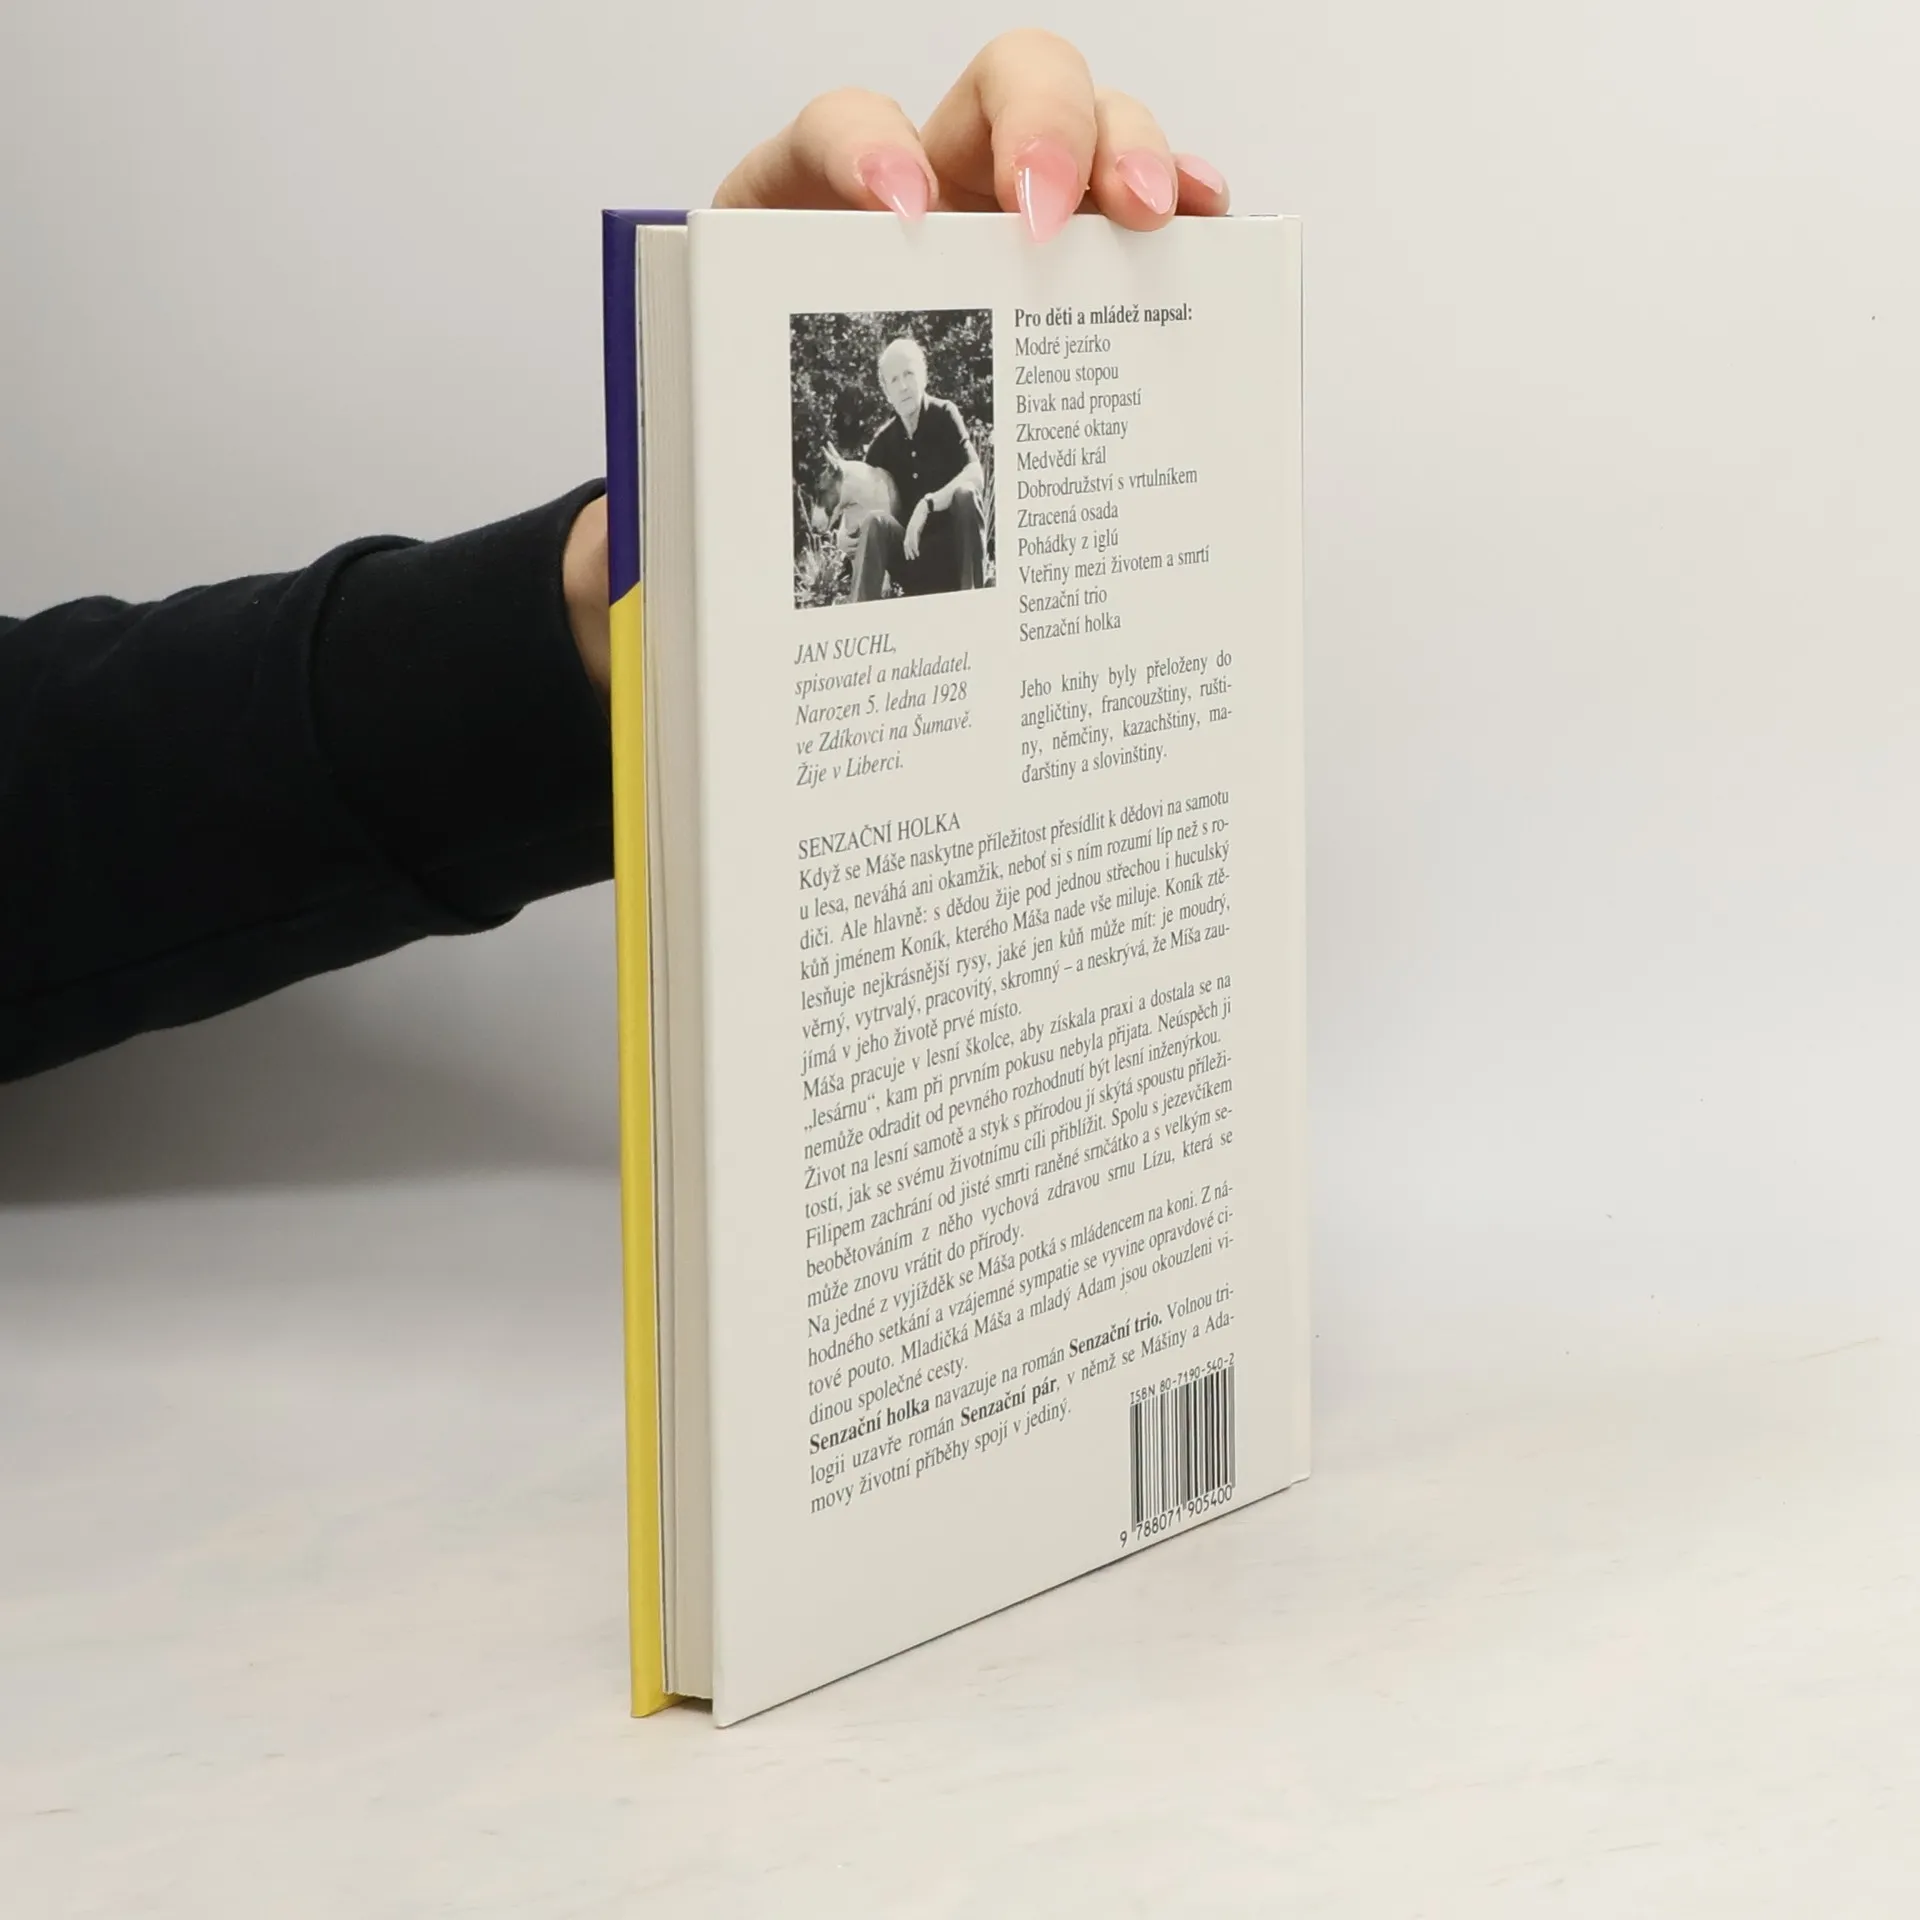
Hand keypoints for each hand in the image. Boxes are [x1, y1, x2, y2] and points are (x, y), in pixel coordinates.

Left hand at [571, 34, 1229, 698]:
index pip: (843, 126)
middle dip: (1041, 129)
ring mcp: (1014, 218)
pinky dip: (1182, 203)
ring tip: (1153, 216)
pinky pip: (1145, 207)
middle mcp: (928, 191)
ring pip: (1094, 126)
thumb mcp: (721, 459)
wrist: (779, 500)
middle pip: (1004, 85)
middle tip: (1053, 215)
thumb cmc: (754, 463)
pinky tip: (1204, 221)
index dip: (868, 145)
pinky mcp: (1076, 262)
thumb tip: (738, 532)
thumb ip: (718, 470)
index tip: (897, 213)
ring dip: (1132, 153)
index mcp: (818, 213)